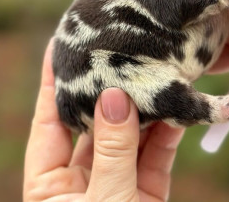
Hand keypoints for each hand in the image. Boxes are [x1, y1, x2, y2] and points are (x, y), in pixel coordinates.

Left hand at [23, 41, 183, 201]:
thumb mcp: (105, 200)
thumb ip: (112, 150)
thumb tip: (114, 96)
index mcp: (52, 184)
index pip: (50, 121)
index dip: (53, 82)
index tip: (60, 43)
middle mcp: (84, 178)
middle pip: (96, 122)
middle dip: (111, 89)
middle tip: (122, 51)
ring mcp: (118, 183)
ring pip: (131, 135)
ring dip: (146, 107)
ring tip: (158, 72)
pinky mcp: (148, 192)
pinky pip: (158, 154)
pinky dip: (169, 131)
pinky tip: (178, 107)